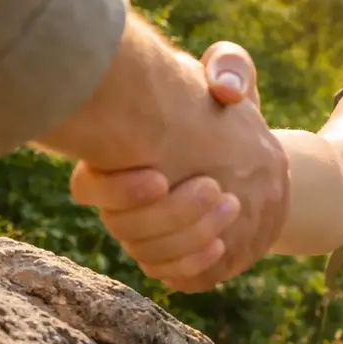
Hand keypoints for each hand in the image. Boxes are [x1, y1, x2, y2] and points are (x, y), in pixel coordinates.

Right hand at [70, 42, 287, 290]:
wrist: (253, 162)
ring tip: (232, 206)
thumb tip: (226, 89)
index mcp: (117, 159)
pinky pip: (170, 276)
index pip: (88, 186)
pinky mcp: (173, 259)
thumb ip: (228, 68)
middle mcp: (121, 204)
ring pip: (147, 254)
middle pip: (122, 227)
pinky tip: (221, 245)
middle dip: (171, 213)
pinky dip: (192, 265)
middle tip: (215, 188)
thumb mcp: (231, 79)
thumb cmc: (229, 115)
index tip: (158, 177)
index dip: (115, 190)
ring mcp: (144, 234)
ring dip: (189, 235)